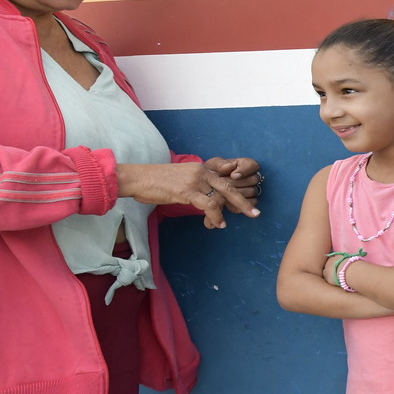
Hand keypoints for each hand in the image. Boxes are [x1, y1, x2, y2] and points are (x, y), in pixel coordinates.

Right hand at [117, 160, 258, 228]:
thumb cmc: (156, 182)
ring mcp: (195, 180)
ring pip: (220, 197)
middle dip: (244, 201)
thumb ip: (197, 188)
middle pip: (230, 187)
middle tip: (255, 213)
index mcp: (201, 168)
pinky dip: (215, 216)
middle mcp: (201, 171)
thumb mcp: (181, 180)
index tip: (246, 204)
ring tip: (225, 224)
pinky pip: (208, 204)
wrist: (137, 178)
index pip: (225, 179)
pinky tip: (217, 224)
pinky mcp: (186, 190)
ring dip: (226, 213)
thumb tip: (208, 202)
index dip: (237, 192)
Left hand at [202, 156, 262, 197]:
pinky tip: (227, 201)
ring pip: (252, 191)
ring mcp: (251, 189)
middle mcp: (250, 176)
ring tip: (223, 192)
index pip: (253, 165)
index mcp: (243, 164)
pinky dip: (240, 202)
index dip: (244, 170)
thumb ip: (220, 164)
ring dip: (237, 193)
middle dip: (238, 183)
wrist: (205, 186)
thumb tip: (230, 166)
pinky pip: (252, 202)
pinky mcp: (249, 201)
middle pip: (254, 179)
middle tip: (224, 185)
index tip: (233, 175)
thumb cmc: (210, 173)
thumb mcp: (211, 165)